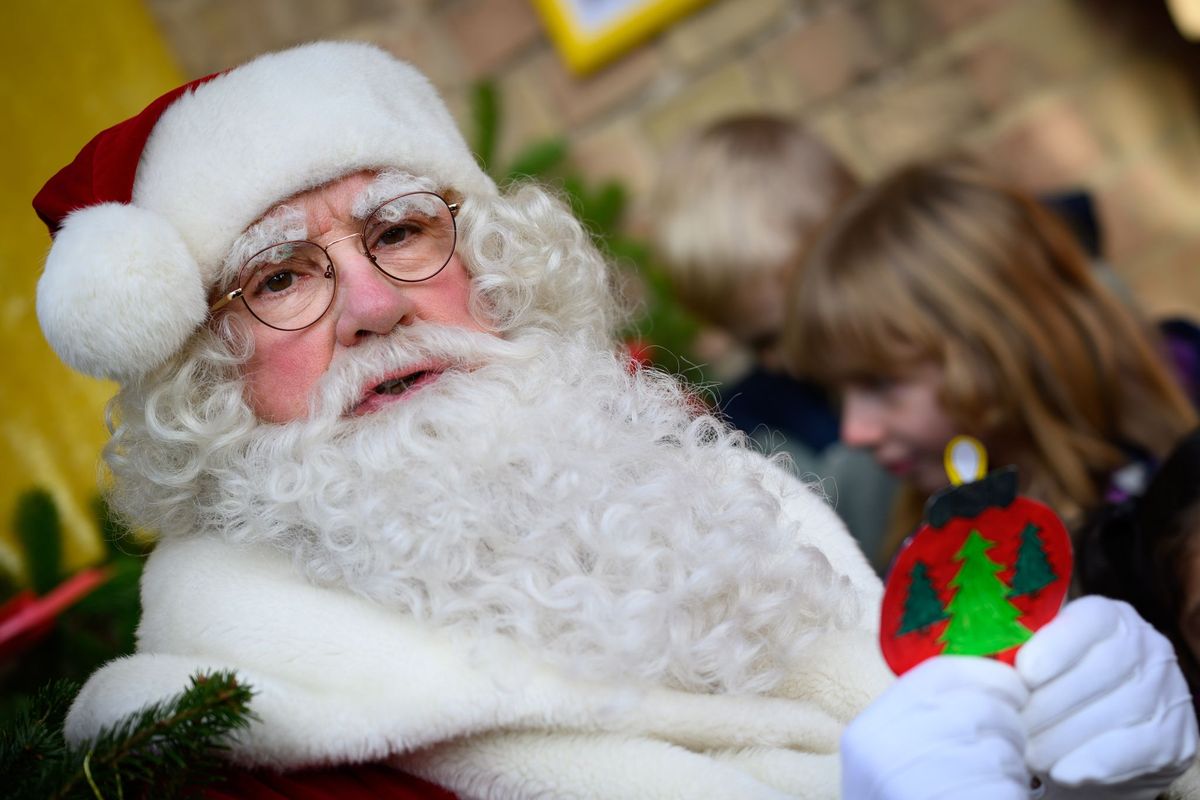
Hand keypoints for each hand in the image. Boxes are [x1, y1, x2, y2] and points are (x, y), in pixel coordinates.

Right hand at [841, 656, 1031, 799]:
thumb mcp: (889, 762)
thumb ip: (922, 722)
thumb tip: (997, 683)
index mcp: (867, 731)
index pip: (938, 674)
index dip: (987, 675)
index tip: (1015, 689)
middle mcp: (886, 753)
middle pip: (978, 709)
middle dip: (1010, 727)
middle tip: (1013, 750)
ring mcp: (917, 787)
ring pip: (1000, 752)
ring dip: (1015, 769)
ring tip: (995, 784)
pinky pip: (1007, 789)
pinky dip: (1014, 795)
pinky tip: (998, 799)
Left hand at [1017, 596, 1197, 798]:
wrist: (1094, 745)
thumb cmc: (1054, 693)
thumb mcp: (1038, 664)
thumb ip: (1019, 654)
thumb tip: (981, 663)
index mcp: (1109, 617)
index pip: (1089, 621)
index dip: (1056, 646)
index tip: (1024, 674)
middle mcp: (1148, 647)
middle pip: (1100, 671)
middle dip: (1050, 703)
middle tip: (1013, 726)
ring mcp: (1168, 692)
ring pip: (1117, 711)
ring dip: (1066, 737)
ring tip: (1029, 753)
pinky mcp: (1178, 738)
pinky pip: (1137, 749)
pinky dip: (1096, 761)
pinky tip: (1064, 771)